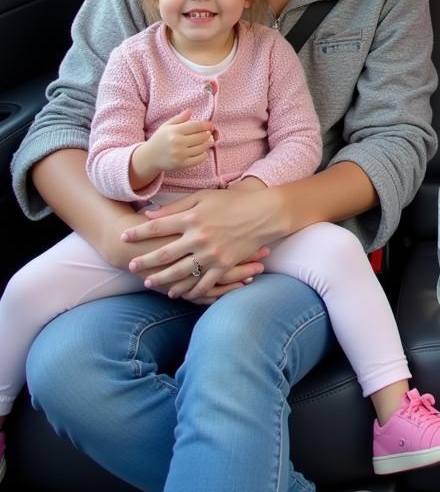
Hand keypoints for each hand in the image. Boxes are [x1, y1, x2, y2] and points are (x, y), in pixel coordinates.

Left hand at [121, 186, 278, 296]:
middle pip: (164, 253)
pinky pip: (203, 283)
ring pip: (180, 272)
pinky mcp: (224, 265)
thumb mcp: (204, 197)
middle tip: (131, 267)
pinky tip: (178, 294)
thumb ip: (176, 206)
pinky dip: (189, 291)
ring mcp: (211, 253)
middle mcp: (198, 237)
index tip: (124, 237)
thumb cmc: (234, 201)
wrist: (265, 213)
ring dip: (162, 280)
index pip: (157, 227)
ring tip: (149, 283)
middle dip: (145, 261)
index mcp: (192, 217)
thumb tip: (149, 214)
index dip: (138, 233)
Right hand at [133, 109, 214, 181]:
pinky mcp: (181, 164)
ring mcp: (179, 154)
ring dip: (207, 144)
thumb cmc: (160, 139)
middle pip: (201, 137)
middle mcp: (177, 142)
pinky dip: (204, 155)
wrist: (149, 157)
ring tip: (206, 142)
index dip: (206, 125)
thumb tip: (190, 110)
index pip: (196, 126)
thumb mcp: (166, 126)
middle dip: (207, 135)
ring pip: (202, 148)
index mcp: (174, 131)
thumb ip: (179, 118)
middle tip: (208, 134)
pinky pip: (199, 159)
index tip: (211, 126)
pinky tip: (202, 152)